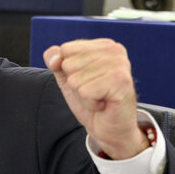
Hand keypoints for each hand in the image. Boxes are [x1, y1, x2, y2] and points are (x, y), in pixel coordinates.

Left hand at [43, 38, 148, 159]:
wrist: (110, 128)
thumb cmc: (91, 100)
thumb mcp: (68, 78)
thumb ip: (56, 63)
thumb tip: (54, 58)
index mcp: (103, 45)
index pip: (66, 49)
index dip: (67, 70)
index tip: (86, 80)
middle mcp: (114, 50)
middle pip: (69, 65)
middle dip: (75, 84)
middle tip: (93, 92)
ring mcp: (119, 64)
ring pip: (75, 80)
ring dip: (83, 96)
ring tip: (99, 98)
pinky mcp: (120, 81)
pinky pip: (85, 92)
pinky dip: (89, 103)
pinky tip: (103, 104)